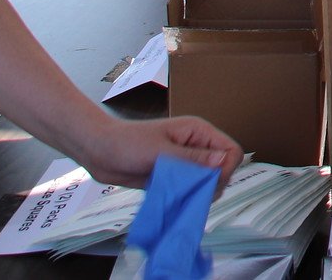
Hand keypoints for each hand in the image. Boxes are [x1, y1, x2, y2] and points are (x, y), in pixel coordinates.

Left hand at [73, 114, 240, 188]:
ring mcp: (186, 162)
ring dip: (199, 192)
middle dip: (212, 184)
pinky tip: (175, 200)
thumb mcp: (161, 151)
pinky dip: (187, 197)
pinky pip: (192, 189)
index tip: (208, 183)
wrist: (100, 151)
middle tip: (190, 192)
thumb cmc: (128, 143)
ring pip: (208, 181)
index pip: (231, 151)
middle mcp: (197, 146)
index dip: (225, 169)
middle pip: (223, 169)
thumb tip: (222, 161)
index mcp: (198, 132)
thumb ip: (192, 159)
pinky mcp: (175, 176)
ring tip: (180, 196)